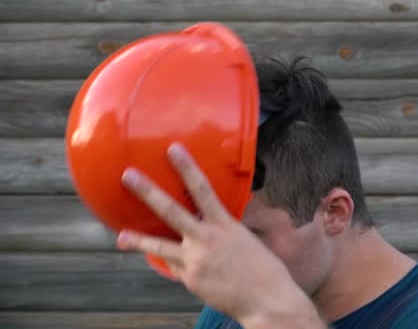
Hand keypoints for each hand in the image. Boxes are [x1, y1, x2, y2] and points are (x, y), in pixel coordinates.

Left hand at [117, 143, 323, 327]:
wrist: (266, 299)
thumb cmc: (262, 268)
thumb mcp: (244, 238)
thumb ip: (223, 228)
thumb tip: (210, 220)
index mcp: (225, 224)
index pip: (203, 189)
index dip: (187, 167)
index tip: (173, 149)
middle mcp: (207, 239)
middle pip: (172, 211)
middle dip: (148, 191)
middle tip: (128, 175)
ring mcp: (195, 260)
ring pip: (160, 247)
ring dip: (138, 240)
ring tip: (120, 236)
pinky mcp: (190, 280)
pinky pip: (176, 268)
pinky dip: (176, 264)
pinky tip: (179, 267)